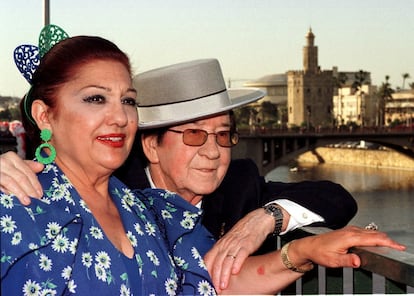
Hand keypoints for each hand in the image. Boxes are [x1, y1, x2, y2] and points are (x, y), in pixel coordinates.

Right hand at [0, 151, 42, 203]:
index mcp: (12, 157)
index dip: (35, 183)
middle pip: (21, 176)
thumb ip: (26, 167)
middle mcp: (3, 161)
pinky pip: (1, 184)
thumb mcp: (13, 166)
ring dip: (20, 192)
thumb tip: (41, 167)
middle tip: (36, 199)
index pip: (27, 171)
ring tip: (27, 201)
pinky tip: (11, 196)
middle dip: (30, 189)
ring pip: (11, 181)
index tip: (40, 193)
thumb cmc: (1, 170)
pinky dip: (7, 191)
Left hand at [204, 207, 278, 290]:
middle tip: (216, 289)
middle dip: (215, 278)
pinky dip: (237, 264)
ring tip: (223, 286)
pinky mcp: (247, 244)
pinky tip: (235, 272)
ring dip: (224, 275)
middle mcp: (226, 244)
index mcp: (220, 244)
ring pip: (227, 261)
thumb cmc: (243, 232)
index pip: (208, 259)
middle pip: (217, 262)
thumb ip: (222, 253)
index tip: (207, 283)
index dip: (207, 272)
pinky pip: (240, 255)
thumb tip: (217, 268)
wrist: (256, 221)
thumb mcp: (229, 242)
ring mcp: (236, 244)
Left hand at [289, 226, 405, 268]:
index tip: (398, 247)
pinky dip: (374, 236)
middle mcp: (350, 231)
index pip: (373, 239)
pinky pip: (365, 232)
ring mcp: (349, 230)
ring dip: (382, 238)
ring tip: (392, 245)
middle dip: (389, 240)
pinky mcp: (348, 231)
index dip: (388, 243)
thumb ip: (347, 260)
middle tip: (399, 247)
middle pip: (375, 234)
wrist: (309, 246)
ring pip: (370, 232)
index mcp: (349, 237)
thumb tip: (358, 261)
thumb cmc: (320, 253)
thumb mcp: (333, 260)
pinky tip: (377, 241)